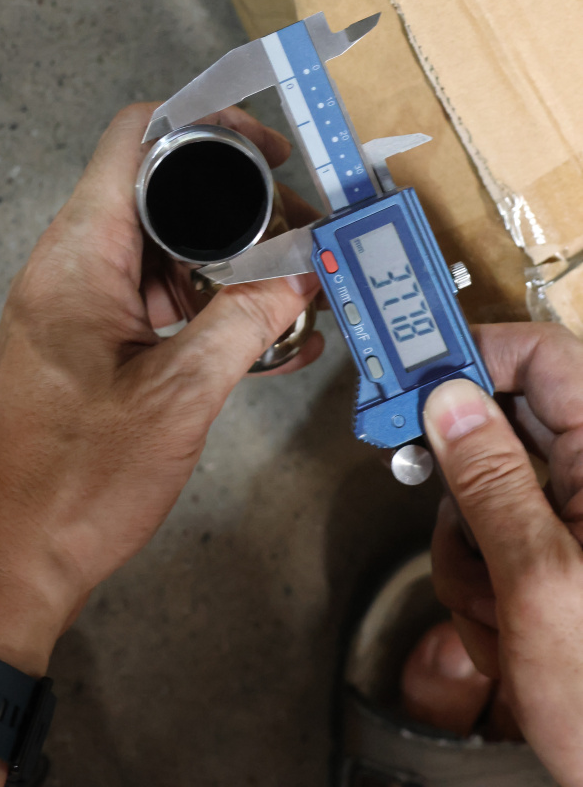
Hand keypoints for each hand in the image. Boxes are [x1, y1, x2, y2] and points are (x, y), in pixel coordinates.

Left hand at [0, 103, 320, 683]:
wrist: (11, 562)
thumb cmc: (75, 481)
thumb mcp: (179, 395)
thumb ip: (247, 321)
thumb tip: (304, 274)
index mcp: (82, 254)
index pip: (138, 138)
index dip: (209, 127)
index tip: (274, 155)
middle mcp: (77, 266)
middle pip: (165, 196)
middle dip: (242, 211)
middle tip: (305, 240)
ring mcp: (84, 307)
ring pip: (170, 254)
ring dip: (234, 269)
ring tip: (299, 298)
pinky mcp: (96, 345)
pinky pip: (162, 305)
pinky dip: (212, 313)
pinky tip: (272, 343)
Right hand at [423, 322, 582, 786]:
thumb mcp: (540, 580)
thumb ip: (490, 480)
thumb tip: (449, 400)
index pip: (543, 358)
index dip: (476, 353)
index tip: (415, 374)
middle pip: (502, 426)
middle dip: (459, 477)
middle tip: (419, 483)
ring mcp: (572, 524)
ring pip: (482, 493)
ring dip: (468, 553)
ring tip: (496, 609)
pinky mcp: (553, 560)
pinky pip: (487, 543)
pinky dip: (479, 585)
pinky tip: (505, 629)